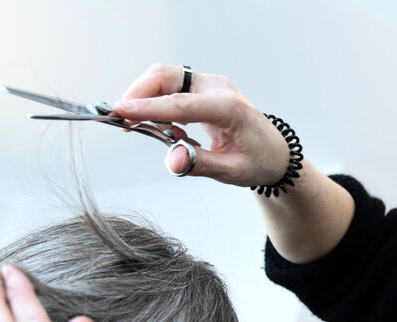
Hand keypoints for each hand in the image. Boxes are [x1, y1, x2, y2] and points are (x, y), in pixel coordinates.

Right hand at [113, 63, 290, 186]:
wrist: (276, 154)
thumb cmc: (258, 161)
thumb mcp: (232, 171)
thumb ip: (200, 164)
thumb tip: (173, 161)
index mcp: (229, 108)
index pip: (180, 103)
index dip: (148, 108)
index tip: (120, 112)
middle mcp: (218, 89)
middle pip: (167, 76)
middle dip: (139, 93)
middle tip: (122, 120)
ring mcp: (211, 85)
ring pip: (166, 77)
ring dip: (147, 98)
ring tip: (149, 130)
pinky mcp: (204, 89)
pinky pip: (172, 86)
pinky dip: (158, 101)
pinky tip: (168, 129)